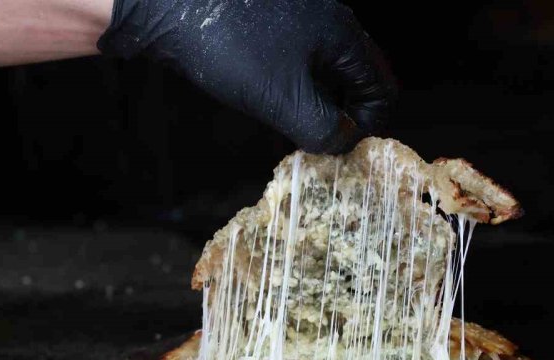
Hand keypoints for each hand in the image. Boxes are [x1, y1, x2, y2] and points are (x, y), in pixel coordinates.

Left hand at [98, 0, 395, 153]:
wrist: (171, 6)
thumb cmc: (231, 47)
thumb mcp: (283, 100)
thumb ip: (322, 128)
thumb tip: (343, 143)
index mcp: (342, 36)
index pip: (382, 88)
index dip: (369, 126)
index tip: (342, 150)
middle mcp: (328, 22)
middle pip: (356, 79)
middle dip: (344, 117)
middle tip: (322, 148)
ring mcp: (298, 22)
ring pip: (324, 74)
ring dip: (317, 108)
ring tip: (296, 136)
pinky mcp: (269, 27)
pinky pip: (297, 65)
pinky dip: (294, 92)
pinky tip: (273, 110)